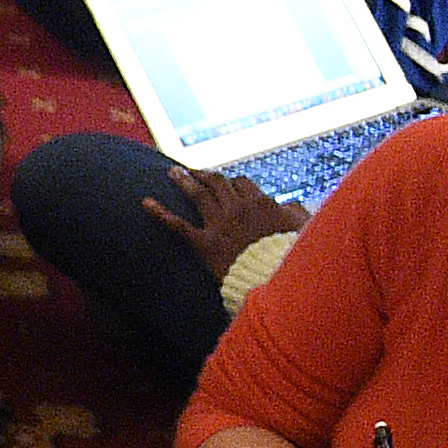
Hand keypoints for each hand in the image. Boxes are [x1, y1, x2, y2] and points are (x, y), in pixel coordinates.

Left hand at [137, 165, 307, 282]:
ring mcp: (219, 224)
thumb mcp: (302, 230)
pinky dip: (159, 213)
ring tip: (172, 173)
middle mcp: (237, 208)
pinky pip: (177, 225)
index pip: (242, 184)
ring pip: (198, 195)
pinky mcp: (204, 243)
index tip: (224, 182)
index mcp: (261, 203)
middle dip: (204, 175)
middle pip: (217, 183)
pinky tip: (145, 202)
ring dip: (183, 181)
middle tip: (192, 172)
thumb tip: (293, 205)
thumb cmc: (293, 255)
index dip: (231, 182)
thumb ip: (297, 214)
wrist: (277, 276)